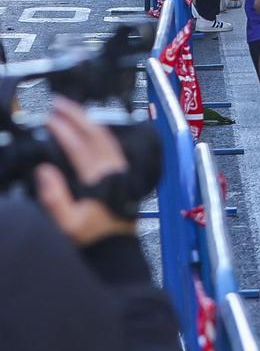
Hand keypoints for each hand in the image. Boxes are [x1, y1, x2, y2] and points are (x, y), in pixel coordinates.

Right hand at [32, 99, 136, 245]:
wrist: (117, 248)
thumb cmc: (92, 237)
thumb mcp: (68, 225)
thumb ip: (54, 198)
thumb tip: (44, 169)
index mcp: (99, 178)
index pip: (79, 145)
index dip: (62, 128)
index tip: (46, 117)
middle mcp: (114, 168)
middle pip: (95, 132)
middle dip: (76, 114)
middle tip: (56, 101)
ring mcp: (121, 168)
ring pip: (106, 135)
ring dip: (87, 120)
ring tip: (68, 110)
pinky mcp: (124, 172)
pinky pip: (111, 143)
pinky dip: (97, 130)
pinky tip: (87, 128)